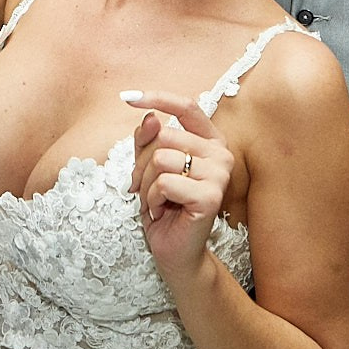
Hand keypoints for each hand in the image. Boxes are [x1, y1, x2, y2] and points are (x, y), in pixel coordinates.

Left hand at [124, 91, 232, 288]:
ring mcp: (219, 174)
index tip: (128, 97)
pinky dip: (152, 199)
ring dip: (146, 183)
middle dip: (142, 163)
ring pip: (161, 158)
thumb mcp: (149, 167)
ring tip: (155, 200)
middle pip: (164, 135)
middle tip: (145, 186)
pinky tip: (161, 211)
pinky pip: (164, 182)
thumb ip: (148, 140)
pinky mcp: (210, 196)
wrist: (175, 251)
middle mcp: (221, 154)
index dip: (158, 97)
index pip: (187, 106)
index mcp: (210, 141)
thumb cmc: (163, 207)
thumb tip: (151, 116)